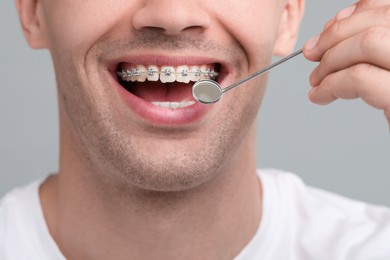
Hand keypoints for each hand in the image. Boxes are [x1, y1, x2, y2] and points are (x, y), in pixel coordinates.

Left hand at [303, 0, 389, 127]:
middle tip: (311, 54)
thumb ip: (371, 43)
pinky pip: (360, 78)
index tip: (328, 30)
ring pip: (368, 43)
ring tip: (316, 80)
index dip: (352, 15)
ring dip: (330, 61)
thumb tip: (335, 25)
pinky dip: (330, 85)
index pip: (388, 8)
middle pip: (377, 22)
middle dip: (334, 36)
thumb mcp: (388, 67)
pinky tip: (320, 96)